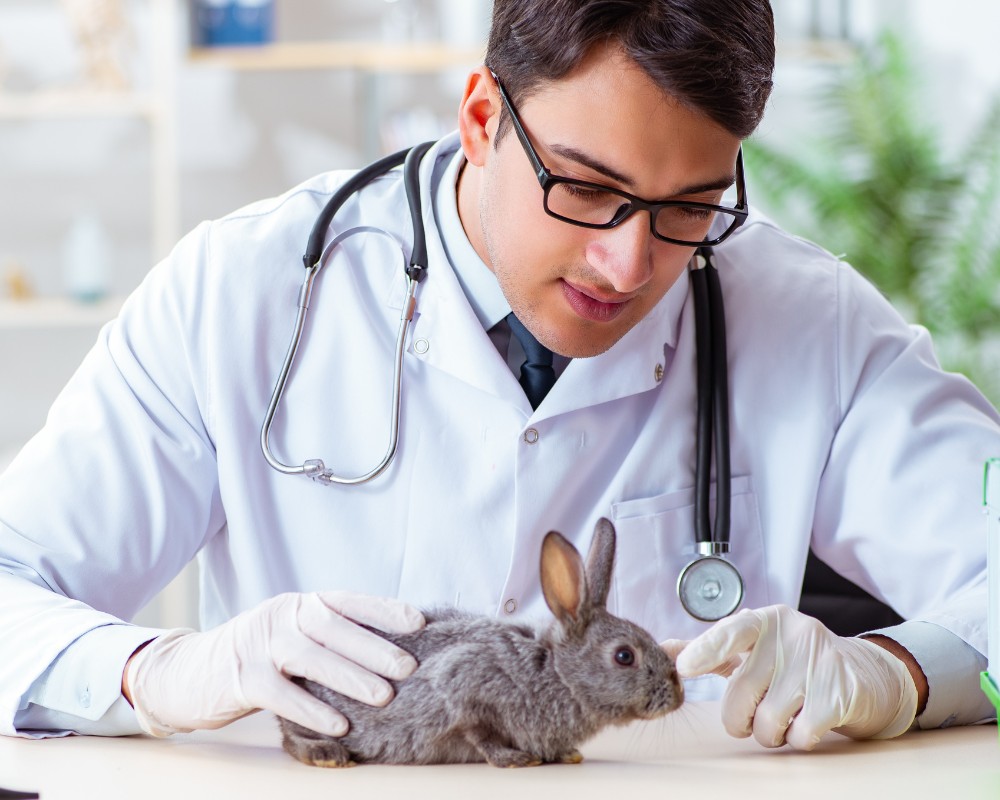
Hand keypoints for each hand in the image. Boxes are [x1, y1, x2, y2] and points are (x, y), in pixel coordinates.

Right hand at [123, 591, 424, 737]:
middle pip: (333, 627)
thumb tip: (389, 651)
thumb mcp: (291, 636)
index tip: (419, 622)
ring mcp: (258, 645)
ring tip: (385, 695)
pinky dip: (312, 709)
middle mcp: (281, 616)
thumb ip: (328, 639)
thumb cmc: (255, 658)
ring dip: (351, 676)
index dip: (383, 609)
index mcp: (299, 605)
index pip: (346, 601)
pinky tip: (340, 724)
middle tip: (409, 666)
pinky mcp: (240, 677)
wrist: (186, 673)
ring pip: (311, 657)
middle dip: (374, 646)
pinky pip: (281, 694)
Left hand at [663, 605, 917, 749]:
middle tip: (752, 716)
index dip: (705, 650)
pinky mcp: (839, 695)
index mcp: (765, 621)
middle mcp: (792, 635)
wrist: (861, 675)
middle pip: (741, 693)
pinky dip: (796, 739)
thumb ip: (710, 649)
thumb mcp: (753, 648)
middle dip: (739, 718)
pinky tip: (807, 722)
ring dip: (769, 732)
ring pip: (768, 721)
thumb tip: (664, 650)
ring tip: (783, 716)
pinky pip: (799, 735)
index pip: (730, 632)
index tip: (684, 667)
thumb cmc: (791, 662)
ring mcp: (818, 663)